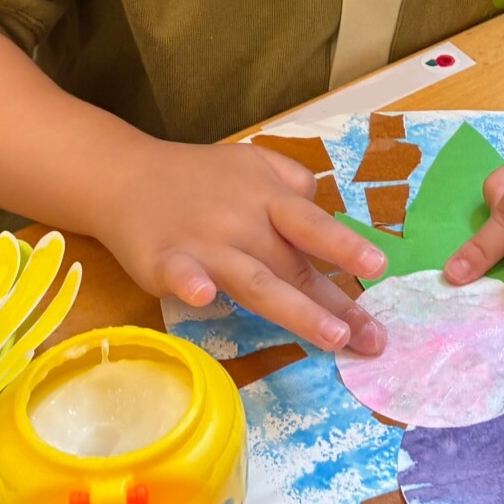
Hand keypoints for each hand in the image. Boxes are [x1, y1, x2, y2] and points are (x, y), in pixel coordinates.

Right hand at [98, 141, 386, 353]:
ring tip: (332, 337)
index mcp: (268, 199)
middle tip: (371, 338)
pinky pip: (180, 273)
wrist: (123, 175)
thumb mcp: (254, 165)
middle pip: (294, 266)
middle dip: (335, 304)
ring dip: (296, 309)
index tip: (380, 267)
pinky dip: (191, 283)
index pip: (314, 225)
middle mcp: (243, 222)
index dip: (345, 246)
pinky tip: (204, 297)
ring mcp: (205, 244)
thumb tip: (332, 217)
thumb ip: (295, 188)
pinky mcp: (164, 262)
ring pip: (256, 281)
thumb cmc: (198, 178)